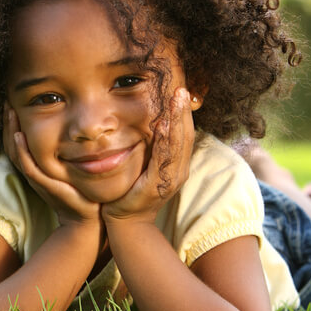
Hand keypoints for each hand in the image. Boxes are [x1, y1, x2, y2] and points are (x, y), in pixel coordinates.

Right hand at [3, 103, 100, 227]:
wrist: (87, 216)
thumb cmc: (81, 190)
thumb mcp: (69, 165)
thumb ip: (66, 150)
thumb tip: (73, 128)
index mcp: (36, 166)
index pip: (17, 141)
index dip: (12, 123)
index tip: (13, 103)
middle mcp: (32, 171)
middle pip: (12, 143)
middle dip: (8, 122)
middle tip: (8, 101)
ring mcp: (36, 178)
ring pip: (16, 152)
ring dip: (11, 131)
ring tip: (11, 112)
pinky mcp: (44, 184)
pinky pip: (27, 165)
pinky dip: (21, 150)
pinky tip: (19, 135)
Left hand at [101, 87, 194, 223]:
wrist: (125, 221)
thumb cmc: (132, 191)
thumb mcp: (145, 165)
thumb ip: (151, 148)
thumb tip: (152, 123)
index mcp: (177, 165)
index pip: (184, 134)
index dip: (184, 113)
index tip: (181, 91)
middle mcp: (179, 171)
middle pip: (186, 135)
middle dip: (183, 111)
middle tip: (182, 88)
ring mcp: (170, 179)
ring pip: (178, 144)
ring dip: (177, 120)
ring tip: (176, 99)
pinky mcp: (156, 186)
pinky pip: (162, 159)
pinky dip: (164, 141)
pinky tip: (162, 126)